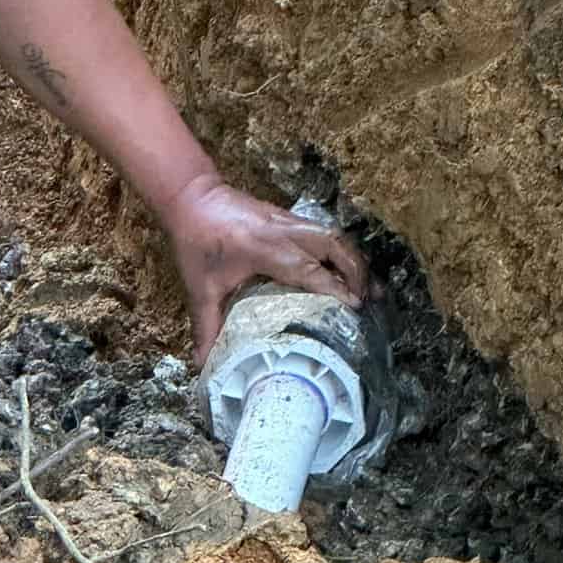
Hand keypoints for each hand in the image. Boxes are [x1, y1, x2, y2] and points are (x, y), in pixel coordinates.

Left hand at [161, 175, 369, 364]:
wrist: (192, 197)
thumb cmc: (195, 241)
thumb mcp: (199, 287)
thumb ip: (206, 326)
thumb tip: (204, 364)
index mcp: (263, 247)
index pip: (309, 268)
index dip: (335, 288)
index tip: (356, 307)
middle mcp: (284, 231)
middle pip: (334, 245)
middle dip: (357, 272)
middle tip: (368, 301)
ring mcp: (290, 221)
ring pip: (335, 236)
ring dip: (355, 261)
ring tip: (370, 289)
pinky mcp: (291, 218)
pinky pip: (326, 233)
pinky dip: (343, 251)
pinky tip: (350, 270)